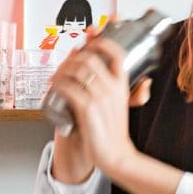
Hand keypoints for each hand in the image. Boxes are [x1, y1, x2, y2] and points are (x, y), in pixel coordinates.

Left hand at [50, 36, 149, 180]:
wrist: (116, 155)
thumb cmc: (115, 132)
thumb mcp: (124, 106)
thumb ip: (125, 92)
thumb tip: (139, 81)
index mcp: (122, 85)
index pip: (116, 53)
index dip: (100, 41)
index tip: (90, 38)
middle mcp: (112, 88)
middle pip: (90, 57)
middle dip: (72, 57)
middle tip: (63, 65)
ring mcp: (100, 97)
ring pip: (77, 70)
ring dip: (62, 69)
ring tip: (55, 77)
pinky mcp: (87, 109)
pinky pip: (68, 87)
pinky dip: (58, 83)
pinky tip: (53, 86)